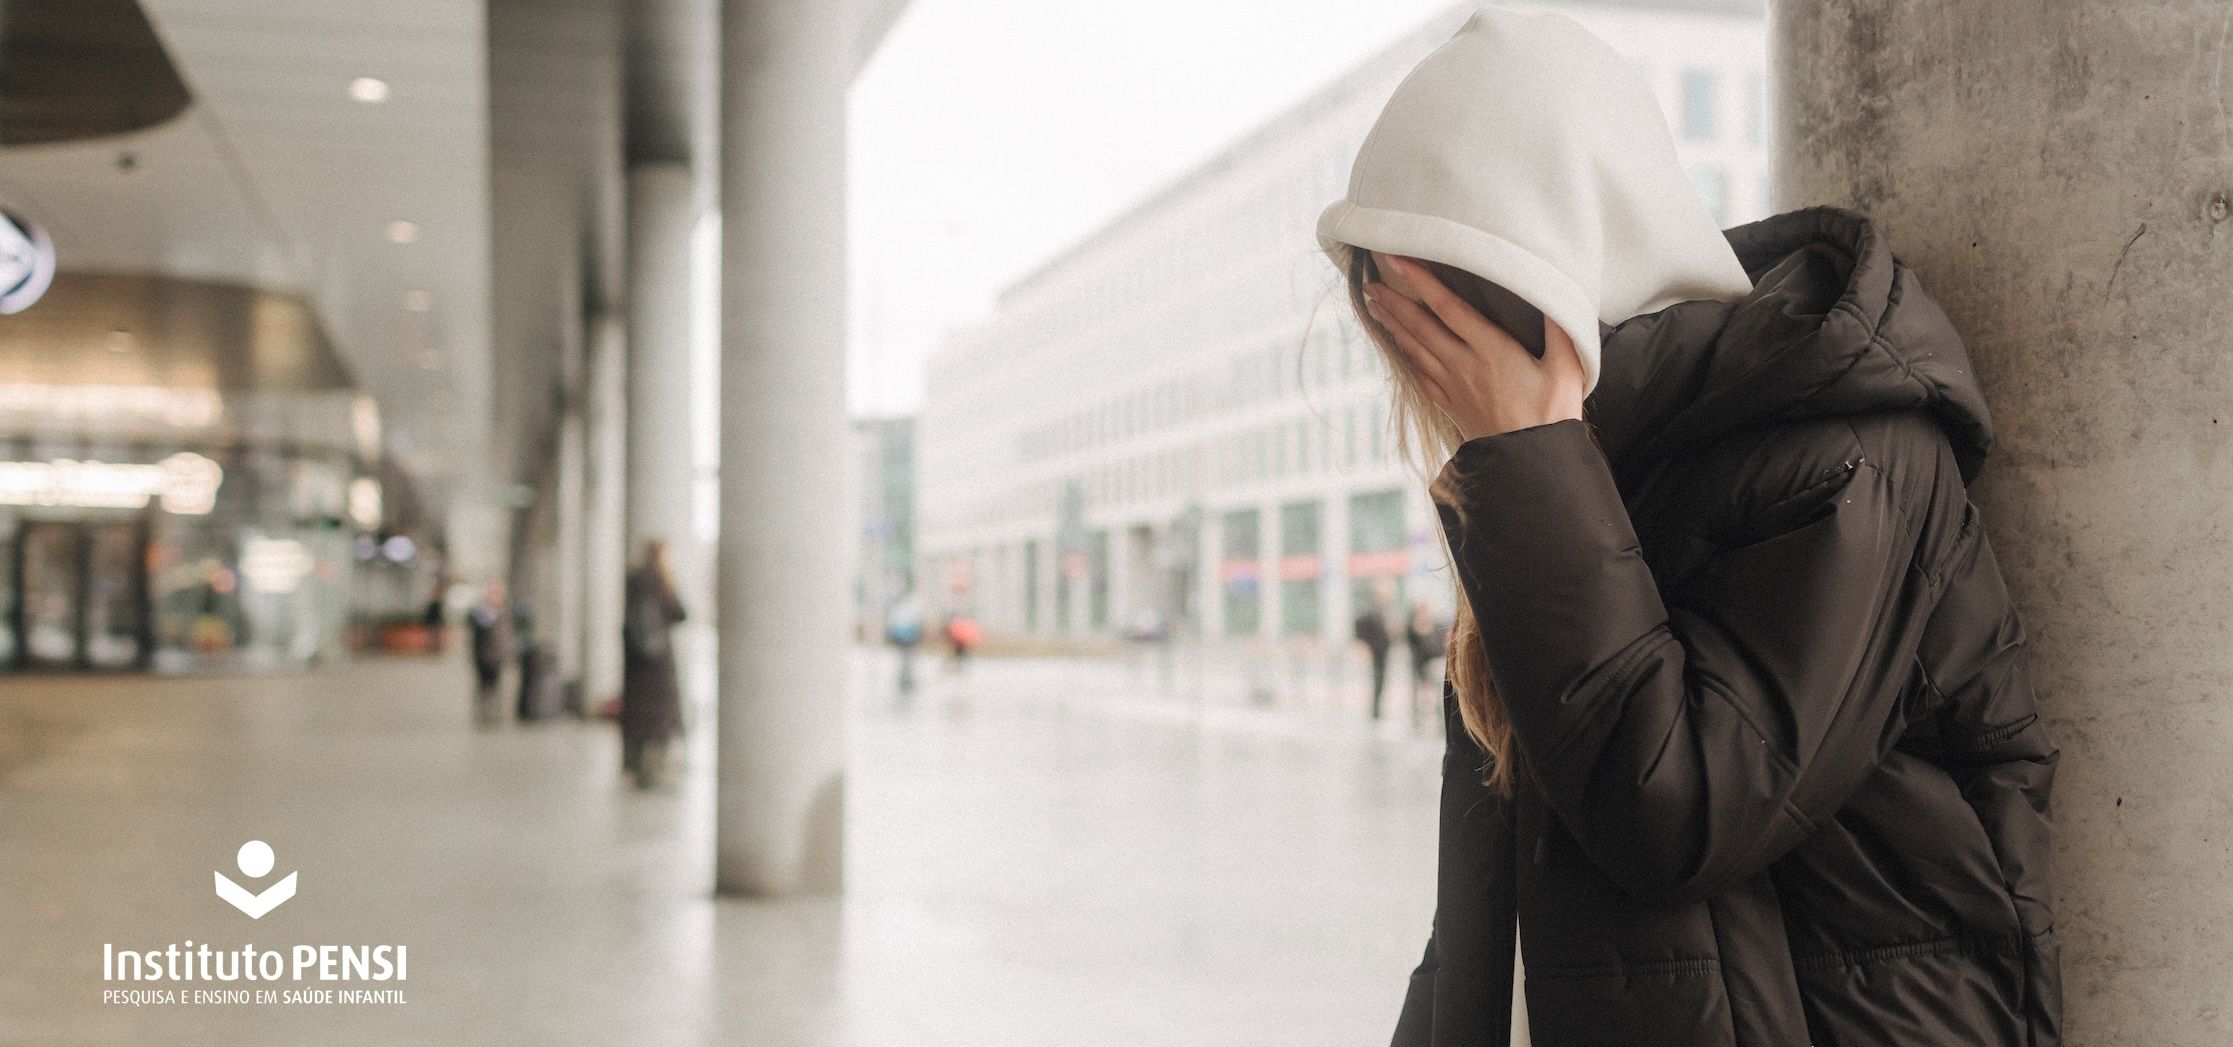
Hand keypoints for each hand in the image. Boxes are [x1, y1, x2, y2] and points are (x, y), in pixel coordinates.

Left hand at [1362, 252, 1586, 441]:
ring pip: (1415, 349)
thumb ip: (1561, 329)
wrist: (1531, 465)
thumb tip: (1555, 293)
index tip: (1399, 261)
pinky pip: (1420, 375)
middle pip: (1421, 326)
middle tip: (1371, 282)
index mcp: (1491, 350)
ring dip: (1393, 325)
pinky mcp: (1451, 404)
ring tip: (1374, 305)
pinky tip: (1396, 345)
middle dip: (1395, 302)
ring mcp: (1454, 386)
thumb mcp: (1567, 368)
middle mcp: (1465, 365)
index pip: (1448, 308)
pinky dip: (1404, 356)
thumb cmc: (1552, 416)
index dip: (1422, 281)